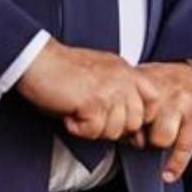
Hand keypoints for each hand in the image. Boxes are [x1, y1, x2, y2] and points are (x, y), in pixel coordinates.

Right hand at [16, 39, 157, 141]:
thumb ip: (119, 95)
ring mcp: (109, 89)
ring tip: (78, 113)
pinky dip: (78, 129)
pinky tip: (69, 114)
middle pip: (135, 121)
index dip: (141, 118)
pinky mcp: (93, 101)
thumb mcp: (100, 77)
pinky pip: (94, 131)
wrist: (37, 60)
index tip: (124, 125)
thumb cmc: (62, 70)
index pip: (154, 99)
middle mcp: (122, 77)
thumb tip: (132, 131)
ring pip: (115, 130)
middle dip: (113, 128)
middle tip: (91, 118)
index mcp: (125, 70)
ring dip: (94, 129)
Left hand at [130, 62, 191, 183]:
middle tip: (146, 133)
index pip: (124, 112)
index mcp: (143, 83)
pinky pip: (185, 145)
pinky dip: (176, 164)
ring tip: (163, 138)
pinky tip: (169, 173)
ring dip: (160, 144)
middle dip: (140, 135)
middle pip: (139, 125)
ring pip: (162, 137)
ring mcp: (180, 101)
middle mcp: (161, 90)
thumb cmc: (167, 88)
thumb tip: (122, 136)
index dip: (122, 127)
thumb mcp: (145, 89)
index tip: (123, 132)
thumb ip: (131, 108)